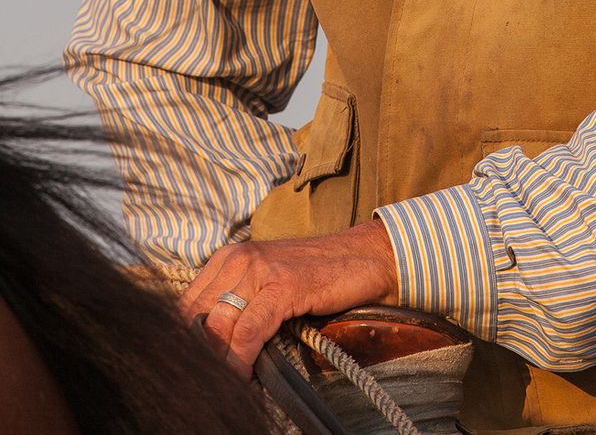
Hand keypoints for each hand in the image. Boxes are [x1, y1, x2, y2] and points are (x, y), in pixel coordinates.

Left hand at [178, 220, 398, 377]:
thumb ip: (237, 305)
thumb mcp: (267, 284)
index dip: (184, 342)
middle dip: (199, 354)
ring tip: (223, 385)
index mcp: (229, 258)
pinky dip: (240, 358)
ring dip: (217, 362)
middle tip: (205, 382)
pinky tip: (244, 375)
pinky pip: (248, 330)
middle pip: (196, 317)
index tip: (191, 369)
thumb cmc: (316, 276)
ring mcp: (260, 269)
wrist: (364, 256)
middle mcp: (238, 258)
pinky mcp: (283, 285)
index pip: (185, 306)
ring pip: (218, 326)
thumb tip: (209, 349)